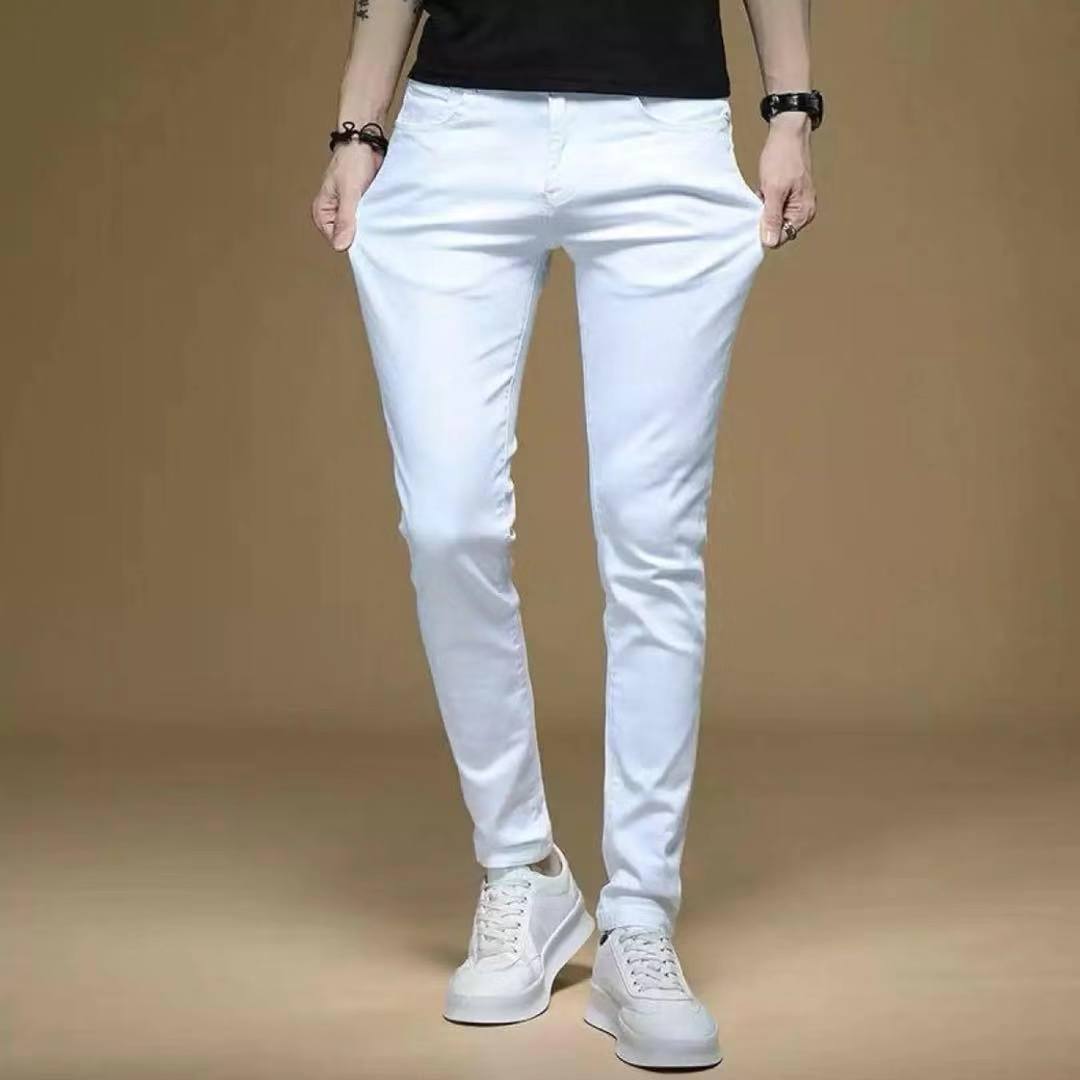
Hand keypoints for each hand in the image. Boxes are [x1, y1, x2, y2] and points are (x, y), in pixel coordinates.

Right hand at [311, 143, 381, 251]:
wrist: (366, 143)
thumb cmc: (352, 161)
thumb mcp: (349, 192)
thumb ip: (345, 219)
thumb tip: (340, 246)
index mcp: (322, 213)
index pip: (336, 241)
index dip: (352, 239)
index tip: (365, 233)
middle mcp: (332, 214)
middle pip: (348, 236)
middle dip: (361, 233)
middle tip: (373, 224)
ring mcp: (346, 210)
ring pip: (358, 229)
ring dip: (368, 226)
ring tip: (376, 217)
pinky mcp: (359, 206)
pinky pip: (366, 220)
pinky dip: (373, 219)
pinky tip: (380, 215)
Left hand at [756, 112, 815, 248]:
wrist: (787, 133)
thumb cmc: (783, 157)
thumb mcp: (774, 190)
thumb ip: (772, 217)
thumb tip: (770, 242)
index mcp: (803, 213)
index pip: (780, 238)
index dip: (766, 230)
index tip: (758, 215)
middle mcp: (803, 212)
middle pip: (777, 229)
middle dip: (765, 218)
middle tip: (762, 199)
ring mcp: (796, 204)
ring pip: (773, 218)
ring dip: (764, 208)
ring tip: (764, 191)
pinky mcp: (789, 196)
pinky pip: (773, 207)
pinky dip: (765, 200)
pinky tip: (764, 188)